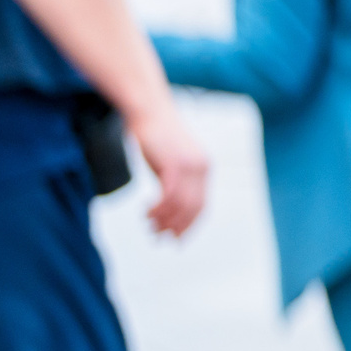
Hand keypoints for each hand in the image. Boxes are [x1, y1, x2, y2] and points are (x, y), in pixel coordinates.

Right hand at [127, 102, 208, 237]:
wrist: (148, 111)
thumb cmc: (154, 133)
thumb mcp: (169, 158)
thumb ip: (174, 177)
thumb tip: (169, 197)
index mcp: (204, 168)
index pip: (201, 205)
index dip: (189, 225)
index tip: (176, 239)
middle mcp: (201, 168)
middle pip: (193, 209)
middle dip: (177, 228)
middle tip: (160, 240)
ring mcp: (189, 166)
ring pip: (181, 205)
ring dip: (165, 221)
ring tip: (150, 228)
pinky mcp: (173, 165)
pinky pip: (169, 196)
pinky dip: (158, 209)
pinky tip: (146, 213)